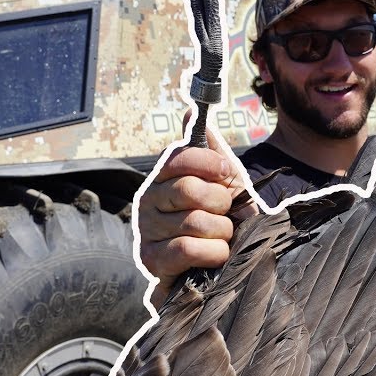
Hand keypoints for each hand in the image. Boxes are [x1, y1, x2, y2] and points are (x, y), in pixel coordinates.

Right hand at [138, 130, 248, 304]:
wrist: (220, 265)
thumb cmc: (219, 219)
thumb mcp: (222, 181)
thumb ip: (208, 148)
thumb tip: (190, 110)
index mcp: (164, 174)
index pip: (182, 156)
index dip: (212, 165)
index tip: (229, 176)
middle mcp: (148, 198)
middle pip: (189, 190)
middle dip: (220, 204)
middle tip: (225, 214)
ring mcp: (146, 229)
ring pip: (193, 222)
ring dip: (221, 233)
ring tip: (221, 237)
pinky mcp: (151, 259)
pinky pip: (186, 248)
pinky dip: (212, 252)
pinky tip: (217, 255)